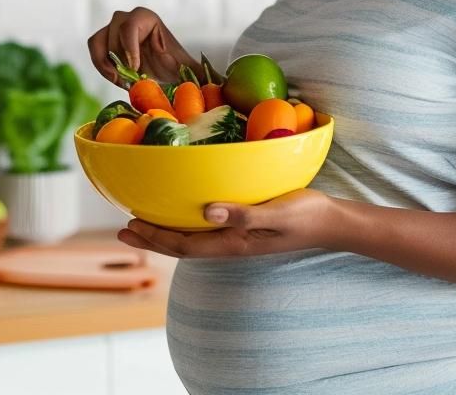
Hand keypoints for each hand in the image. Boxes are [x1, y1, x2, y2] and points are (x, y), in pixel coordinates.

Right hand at [86, 6, 193, 85]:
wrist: (163, 70)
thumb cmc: (175, 67)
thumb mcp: (188, 69)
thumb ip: (200, 73)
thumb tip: (224, 82)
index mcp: (146, 17)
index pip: (131, 25)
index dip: (129, 47)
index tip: (136, 69)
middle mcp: (127, 17)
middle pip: (114, 34)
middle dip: (120, 60)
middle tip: (132, 80)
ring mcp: (112, 28)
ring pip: (98, 41)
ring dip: (107, 64)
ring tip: (122, 81)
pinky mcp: (103, 40)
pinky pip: (94, 49)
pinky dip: (100, 65)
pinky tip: (115, 79)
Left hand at [117, 189, 343, 258]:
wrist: (332, 223)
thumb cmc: (306, 216)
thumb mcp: (277, 213)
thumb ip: (243, 214)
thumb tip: (207, 211)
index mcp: (233, 243)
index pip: (184, 244)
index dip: (155, 237)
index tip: (130, 226)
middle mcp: (230, 243)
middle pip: (182, 245)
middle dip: (152, 238)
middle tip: (123, 229)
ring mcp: (237, 237)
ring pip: (192, 238)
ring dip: (165, 232)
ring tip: (143, 223)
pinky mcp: (245, 227)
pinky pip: (206, 230)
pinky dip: (186, 223)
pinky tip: (185, 212)